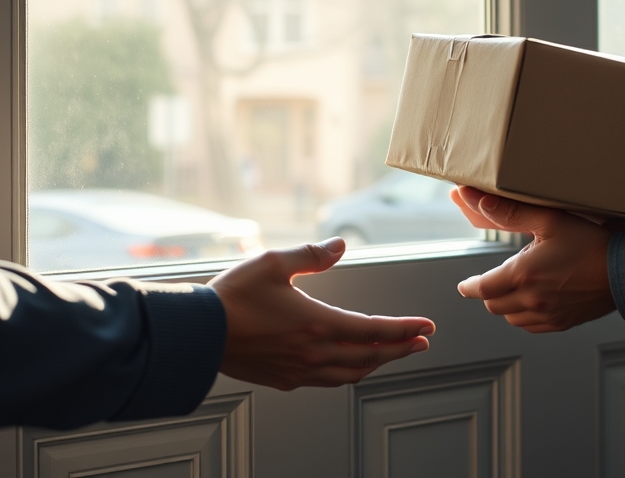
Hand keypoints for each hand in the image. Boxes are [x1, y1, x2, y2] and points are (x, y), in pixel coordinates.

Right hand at [208, 238, 433, 389]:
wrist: (197, 334)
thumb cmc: (233, 296)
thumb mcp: (273, 263)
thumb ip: (312, 254)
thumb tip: (341, 244)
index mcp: (318, 324)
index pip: (375, 330)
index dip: (405, 328)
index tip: (427, 326)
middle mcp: (314, 353)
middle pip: (370, 356)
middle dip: (401, 348)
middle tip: (422, 342)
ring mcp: (299, 371)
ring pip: (351, 373)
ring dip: (378, 364)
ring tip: (394, 354)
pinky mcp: (284, 380)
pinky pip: (327, 381)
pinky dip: (349, 373)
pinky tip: (351, 366)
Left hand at [450, 186, 616, 332]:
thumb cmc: (590, 243)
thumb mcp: (550, 220)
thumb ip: (511, 212)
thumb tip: (478, 200)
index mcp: (523, 274)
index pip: (481, 288)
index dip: (469, 287)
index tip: (465, 285)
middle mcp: (531, 299)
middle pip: (493, 305)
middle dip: (489, 292)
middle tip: (494, 279)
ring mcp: (547, 315)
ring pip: (511, 318)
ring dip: (506, 304)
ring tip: (517, 287)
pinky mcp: (561, 323)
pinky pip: (531, 326)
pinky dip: (525, 316)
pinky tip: (534, 301)